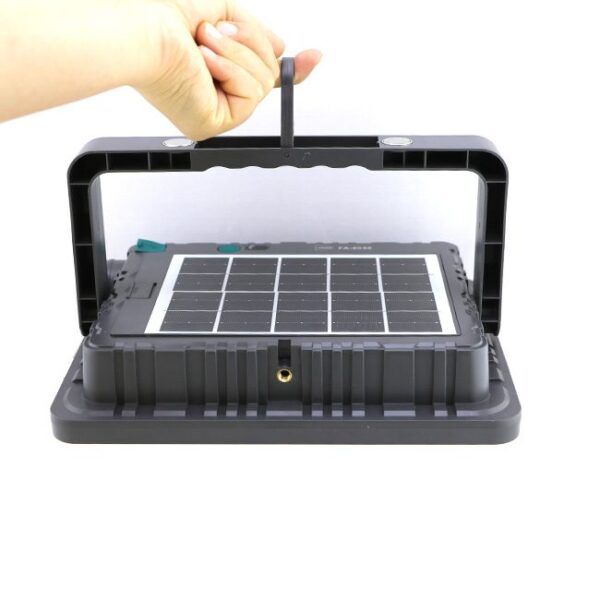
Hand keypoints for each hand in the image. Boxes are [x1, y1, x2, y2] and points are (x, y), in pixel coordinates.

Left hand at [135, 0, 321, 139]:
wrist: (141, 29)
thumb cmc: (164, 15)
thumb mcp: (225, 10)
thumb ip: (256, 33)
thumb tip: (283, 49)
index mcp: (214, 67)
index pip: (259, 73)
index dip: (291, 68)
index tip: (313, 57)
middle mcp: (214, 91)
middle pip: (268, 74)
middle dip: (250, 43)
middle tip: (215, 31)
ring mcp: (213, 110)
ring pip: (262, 83)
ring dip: (237, 53)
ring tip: (204, 42)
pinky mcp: (212, 123)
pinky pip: (250, 96)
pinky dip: (232, 71)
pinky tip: (206, 62)